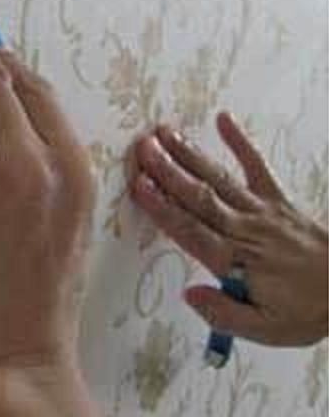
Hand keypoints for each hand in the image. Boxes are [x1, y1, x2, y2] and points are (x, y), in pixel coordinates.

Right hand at [128, 111, 328, 346]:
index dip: (163, 208)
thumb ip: (224, 314)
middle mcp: (245, 229)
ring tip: (163, 134)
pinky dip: (241, 141)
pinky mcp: (279, 199)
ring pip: (219, 179)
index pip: (192, 231)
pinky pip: (258, 166)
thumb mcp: (266, 329)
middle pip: (200, 198)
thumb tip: (189, 295)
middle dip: (168, 171)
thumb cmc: (307, 310)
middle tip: (143, 148)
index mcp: (237, 261)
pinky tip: (223, 119)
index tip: (140, 186)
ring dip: (189, 155)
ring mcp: (261, 210)